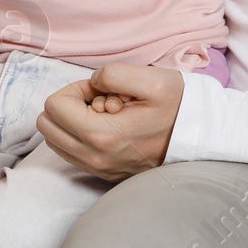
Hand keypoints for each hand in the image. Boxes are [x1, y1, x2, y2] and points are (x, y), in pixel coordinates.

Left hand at [36, 64, 182, 181]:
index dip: (76, 89)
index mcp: (101, 135)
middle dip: (69, 105)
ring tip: (107, 114)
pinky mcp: (104, 174)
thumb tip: (92, 84)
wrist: (199, 136)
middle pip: (48, 125)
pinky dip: (81, 136)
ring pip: (56, 140)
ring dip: (74, 122)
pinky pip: (71, 153)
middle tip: (101, 100)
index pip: (54, 105)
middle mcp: (95, 158)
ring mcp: (99, 169)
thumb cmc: (177, 106)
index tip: (102, 90)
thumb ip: (111, 73)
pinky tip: (109, 127)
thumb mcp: (149, 78)